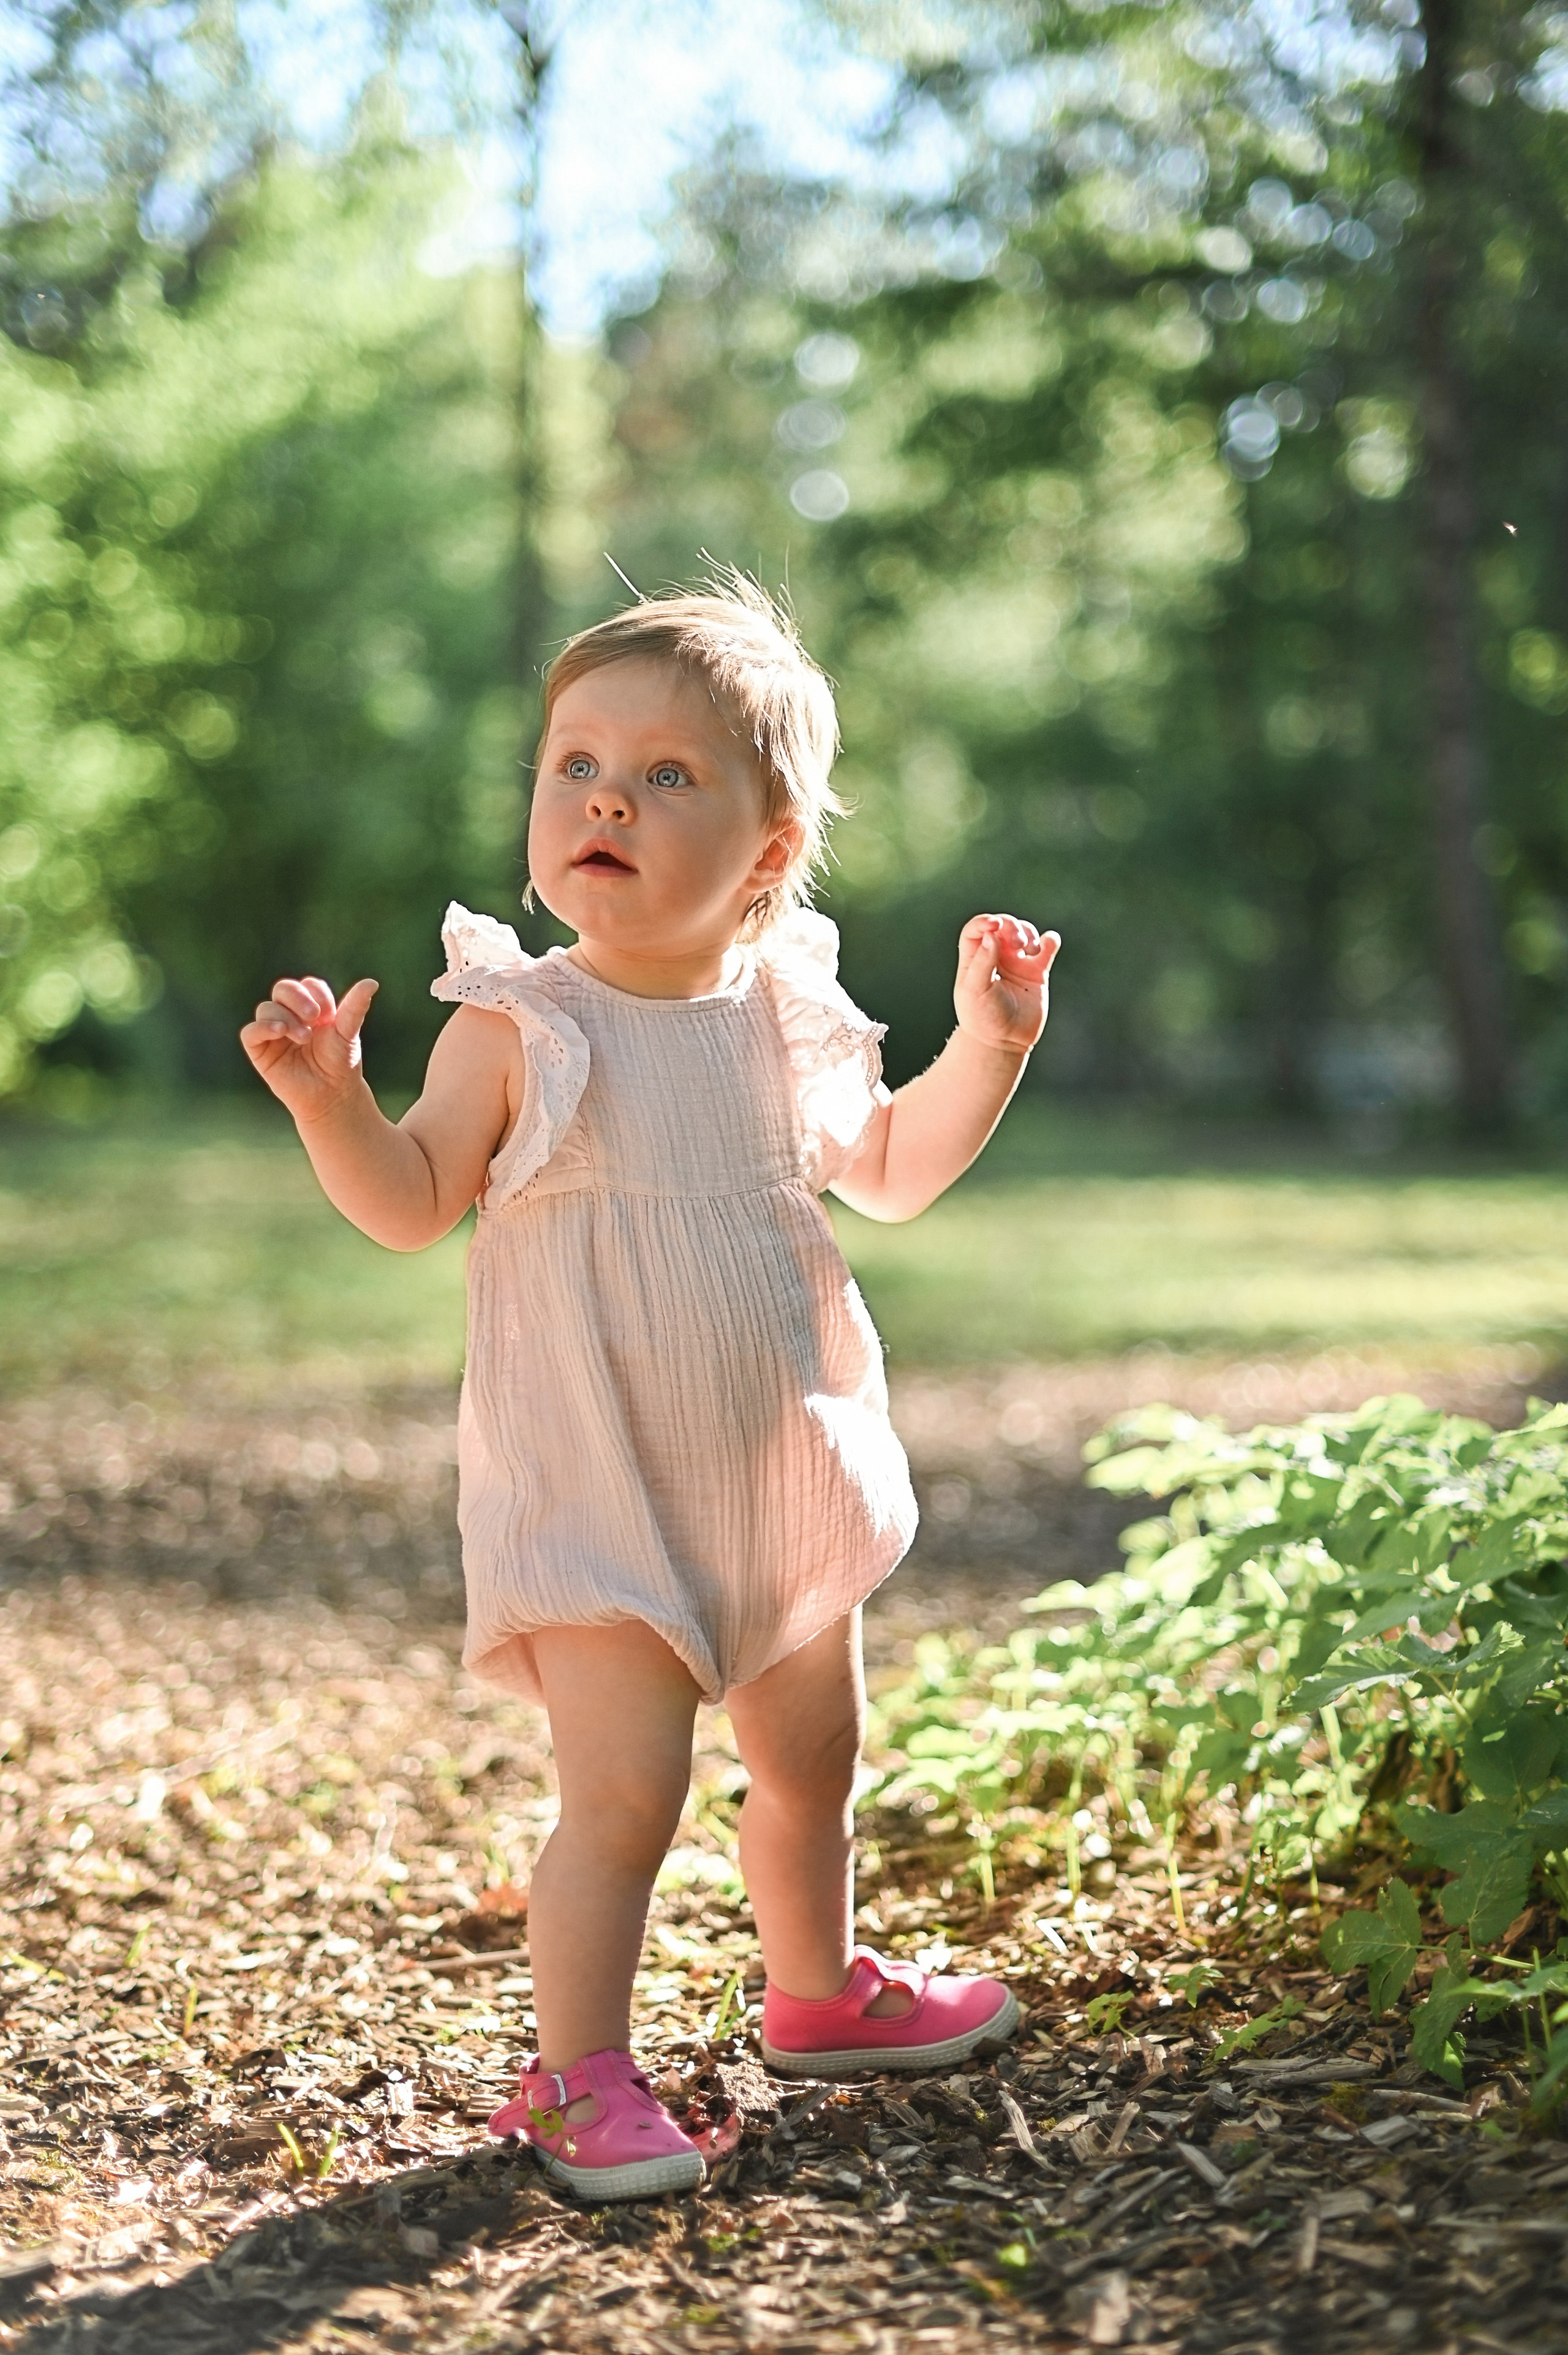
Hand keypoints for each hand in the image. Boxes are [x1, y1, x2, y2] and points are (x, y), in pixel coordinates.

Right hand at [240, 974, 378, 1123]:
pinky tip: (279, 1031)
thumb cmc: (340, 1063)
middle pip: (283, 989)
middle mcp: (290, 1015)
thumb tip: (372, 982)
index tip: (330, 1015)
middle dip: (297, 997)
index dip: (318, 995)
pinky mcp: (260, 1050)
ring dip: (285, 1017)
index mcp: (312, 1008)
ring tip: (304, 1037)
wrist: (332, 1096)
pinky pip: (250, 1032)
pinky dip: (262, 1027)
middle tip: (314, 1016)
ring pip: (266, 1008)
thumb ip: (356, 1007)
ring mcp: (273, 1032)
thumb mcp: (348, 1032)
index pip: (308, 985)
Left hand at [953, 914, 1058, 1053]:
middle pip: (1002, 926)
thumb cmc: (982, 1018)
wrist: (1003, 1042)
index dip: (984, 922)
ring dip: (1028, 933)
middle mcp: (995, 957)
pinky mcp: (1036, 973)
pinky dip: (1049, 941)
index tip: (994, 925)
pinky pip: (1046, 950)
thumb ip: (982, 962)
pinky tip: (1049, 942)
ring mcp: (1016, 963)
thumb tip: (992, 935)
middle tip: (1017, 943)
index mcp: (974, 959)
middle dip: (1011, 926)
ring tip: (1030, 949)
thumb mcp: (974, 991)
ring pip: (1024, 933)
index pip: (976, 930)